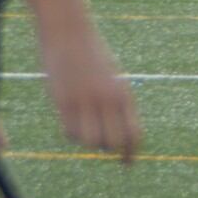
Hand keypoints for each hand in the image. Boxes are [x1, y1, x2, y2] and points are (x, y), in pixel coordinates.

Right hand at [39, 26, 139, 161]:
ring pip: (90, 141)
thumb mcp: (112, 79)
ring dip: (88, 140)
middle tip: (104, 146)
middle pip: (113, 143)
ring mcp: (85, 101)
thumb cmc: (93, 55)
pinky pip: (70, 131)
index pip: (134, 134)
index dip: (131, 153)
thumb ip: (116, 104)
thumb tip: (116, 135)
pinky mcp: (63, 101)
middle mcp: (107, 100)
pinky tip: (71, 119)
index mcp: (124, 94)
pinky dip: (71, 132)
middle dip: (109, 148)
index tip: (128, 164)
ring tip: (84, 125)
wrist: (70, 33)